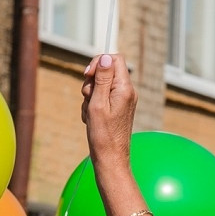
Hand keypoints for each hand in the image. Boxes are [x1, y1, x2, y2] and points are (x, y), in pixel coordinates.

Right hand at [81, 54, 136, 168]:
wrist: (110, 157)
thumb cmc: (103, 134)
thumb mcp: (98, 104)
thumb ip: (102, 79)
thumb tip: (106, 57)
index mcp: (124, 88)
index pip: (114, 59)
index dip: (98, 63)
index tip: (87, 76)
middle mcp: (126, 91)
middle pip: (106, 71)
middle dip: (91, 82)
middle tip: (88, 98)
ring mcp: (122, 100)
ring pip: (101, 86)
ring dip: (90, 96)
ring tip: (90, 112)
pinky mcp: (117, 108)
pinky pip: (102, 98)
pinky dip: (93, 105)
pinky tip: (92, 118)